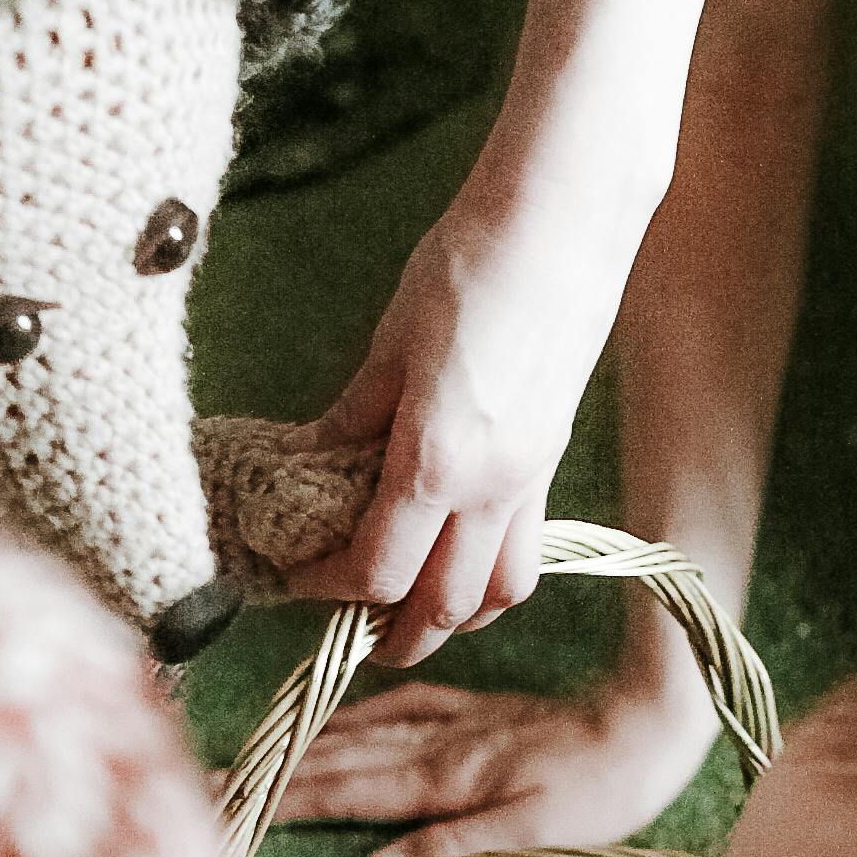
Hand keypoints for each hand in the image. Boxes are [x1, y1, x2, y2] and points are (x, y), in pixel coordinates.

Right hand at [275, 671, 716, 856]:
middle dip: (280, 769)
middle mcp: (440, 744)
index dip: (289, 799)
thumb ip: (451, 845)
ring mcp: (457, 721)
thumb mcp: (534, 833)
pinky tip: (344, 717)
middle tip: (221, 778)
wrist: (649, 723)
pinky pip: (404, 705)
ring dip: (309, 741)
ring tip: (261, 750)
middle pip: (344, 758)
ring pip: (365, 729)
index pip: (350, 791)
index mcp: (446, 779)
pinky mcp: (479, 710)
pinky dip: (363, 712)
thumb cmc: (601, 792)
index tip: (237, 804)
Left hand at [290, 188, 633, 668]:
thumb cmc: (469, 264)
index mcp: (436, 462)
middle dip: (389, 634)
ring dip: (449, 620)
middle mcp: (491, 489)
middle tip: (346, 627)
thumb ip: (351, 421)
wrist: (562, 221)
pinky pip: (525, 554)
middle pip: (440, 608)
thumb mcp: (389, 344)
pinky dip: (489, 580)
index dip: (326, 585)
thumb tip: (311, 466)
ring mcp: (530, 482)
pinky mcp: (552, 463)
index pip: (376, 569)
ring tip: (407, 612)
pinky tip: (456, 559)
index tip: (294, 570)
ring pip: (495, 596)